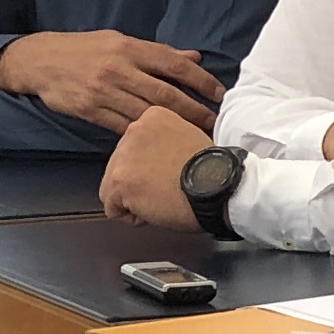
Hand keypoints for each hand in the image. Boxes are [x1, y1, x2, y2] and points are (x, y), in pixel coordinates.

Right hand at [0, 28, 223, 131]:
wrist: (38, 61)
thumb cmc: (84, 49)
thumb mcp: (119, 41)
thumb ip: (156, 53)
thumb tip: (193, 58)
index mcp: (130, 48)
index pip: (174, 65)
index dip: (201, 80)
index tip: (220, 95)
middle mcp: (119, 69)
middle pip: (166, 94)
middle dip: (195, 110)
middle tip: (215, 124)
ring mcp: (104, 91)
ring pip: (147, 113)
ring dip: (173, 127)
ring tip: (194, 137)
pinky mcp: (90, 110)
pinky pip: (122, 127)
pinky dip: (143, 135)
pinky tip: (160, 143)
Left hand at [100, 107, 212, 228]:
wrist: (221, 186)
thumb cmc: (215, 170)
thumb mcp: (190, 138)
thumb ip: (166, 142)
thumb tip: (155, 160)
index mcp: (152, 116)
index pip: (134, 147)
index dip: (150, 167)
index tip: (171, 172)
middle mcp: (133, 130)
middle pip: (119, 166)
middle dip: (138, 183)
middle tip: (167, 189)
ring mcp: (124, 156)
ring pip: (112, 188)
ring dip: (135, 199)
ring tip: (163, 199)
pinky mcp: (120, 181)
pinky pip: (113, 209)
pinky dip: (133, 217)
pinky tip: (156, 209)